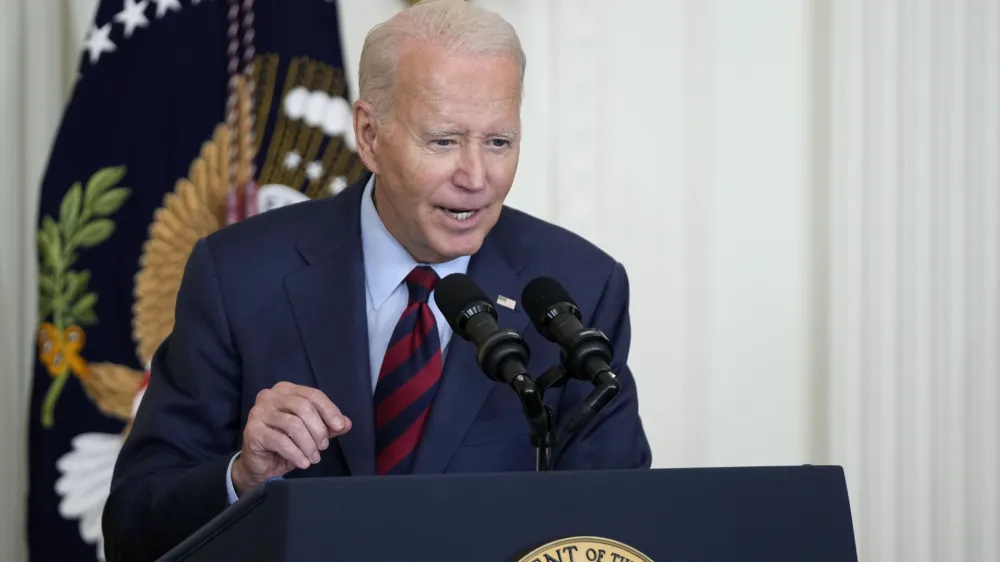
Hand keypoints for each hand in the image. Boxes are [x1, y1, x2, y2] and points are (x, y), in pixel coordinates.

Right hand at [231, 382, 350, 496]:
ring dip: (308, 444)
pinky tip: (304, 463)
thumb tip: (346, 423)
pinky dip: (296, 454)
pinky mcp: (252, 431)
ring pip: (293, 425)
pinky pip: (280, 441)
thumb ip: (328, 425)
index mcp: (286, 390)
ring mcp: (258, 412)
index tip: (340, 427)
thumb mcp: (312, 433)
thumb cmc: (287, 444)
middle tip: (323, 447)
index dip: (329, 410)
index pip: (313, 395)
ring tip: (314, 458)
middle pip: (303, 407)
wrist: (261, 466)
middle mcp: (270, 396)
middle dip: (318, 429)